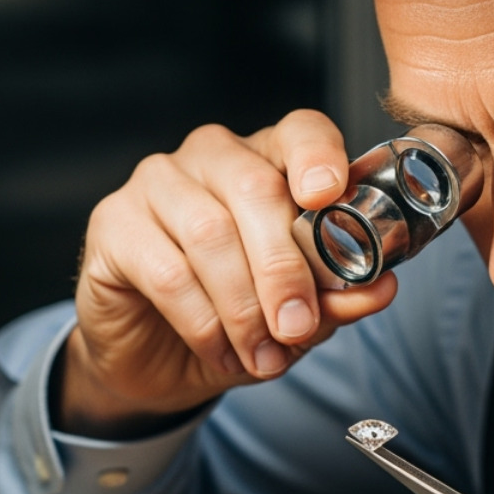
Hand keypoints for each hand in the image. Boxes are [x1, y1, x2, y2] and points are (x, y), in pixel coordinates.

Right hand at [62, 110, 398, 436]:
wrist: (157, 361)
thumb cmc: (234, 318)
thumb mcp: (299, 315)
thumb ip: (338, 297)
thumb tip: (380, 289)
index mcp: (268, 160)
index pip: (301, 132)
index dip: (318, 156)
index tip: (327, 196)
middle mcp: (212, 157)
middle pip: (255, 188)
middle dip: (284, 268)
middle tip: (297, 326)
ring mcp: (157, 183)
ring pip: (210, 233)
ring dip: (244, 306)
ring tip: (262, 354)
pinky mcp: (113, 223)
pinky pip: (167, 271)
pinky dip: (203, 322)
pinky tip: (220, 350)